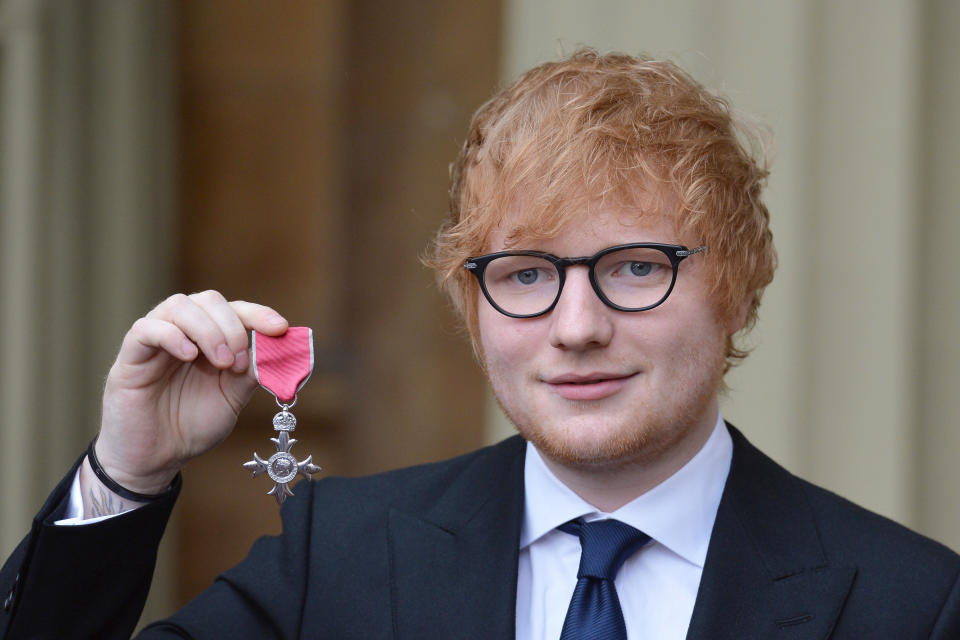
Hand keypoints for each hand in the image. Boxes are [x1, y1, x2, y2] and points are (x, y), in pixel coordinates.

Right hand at [95, 291, 287, 493]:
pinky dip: (172, 336)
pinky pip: (146, 329)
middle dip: (233, 326)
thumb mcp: (232, 398)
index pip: (234, 310)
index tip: (280, 329)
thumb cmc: (192, 425)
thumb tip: (280, 350)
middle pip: (208, 300)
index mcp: (210, 339)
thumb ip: (252, 373)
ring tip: (222, 362)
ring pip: (179, 305)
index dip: (259, 313)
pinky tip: (189, 356)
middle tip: (240, 361)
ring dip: (208, 330)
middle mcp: (183, 333)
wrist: (156, 459)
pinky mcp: (130, 356)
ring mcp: (155, 341)